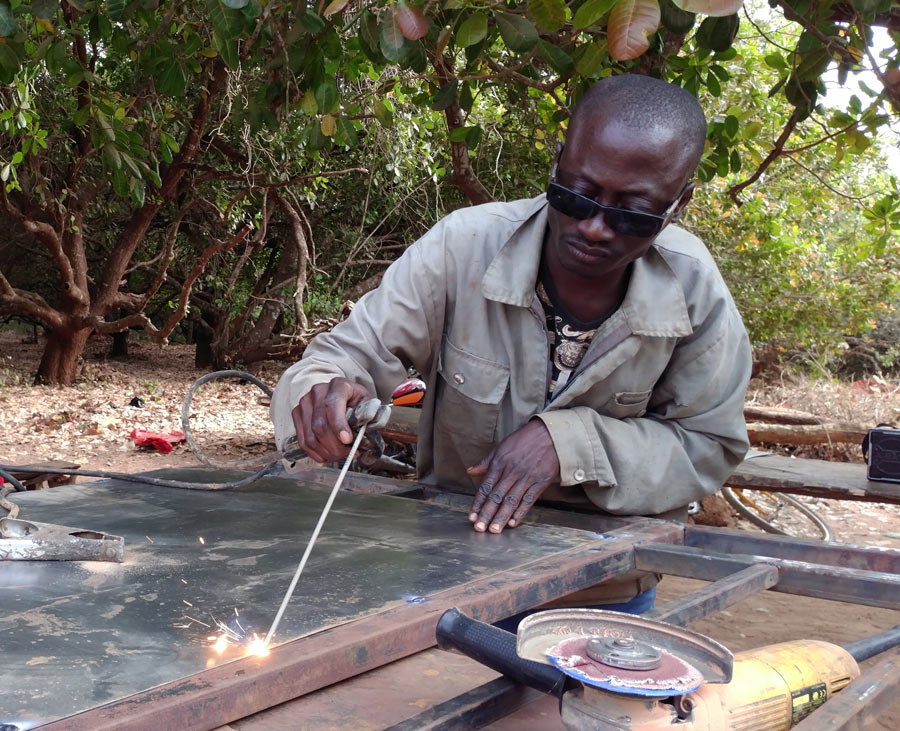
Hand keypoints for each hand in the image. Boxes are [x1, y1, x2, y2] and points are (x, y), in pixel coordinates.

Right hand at [290, 377, 374, 462]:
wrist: (341, 393)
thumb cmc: (356, 400)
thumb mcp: (368, 402)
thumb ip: (369, 414)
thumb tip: (369, 428)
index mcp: (338, 385)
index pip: (332, 405)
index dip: (339, 425)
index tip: (348, 441)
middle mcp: (318, 391)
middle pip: (320, 425)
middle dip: (335, 446)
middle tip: (349, 454)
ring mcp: (305, 402)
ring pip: (311, 436)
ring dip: (326, 451)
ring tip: (340, 455)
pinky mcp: (297, 413)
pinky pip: (303, 440)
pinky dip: (315, 453)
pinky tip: (327, 456)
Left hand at [466, 419, 559, 533]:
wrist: (550, 434)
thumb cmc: (524, 440)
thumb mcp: (502, 447)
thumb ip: (486, 462)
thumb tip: (470, 471)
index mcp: (500, 464)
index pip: (486, 487)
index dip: (478, 503)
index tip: (471, 516)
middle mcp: (511, 472)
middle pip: (497, 496)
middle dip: (487, 514)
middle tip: (479, 528)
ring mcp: (526, 478)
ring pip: (511, 501)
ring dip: (501, 517)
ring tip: (494, 530)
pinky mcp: (540, 482)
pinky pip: (529, 500)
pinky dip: (521, 512)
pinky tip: (513, 522)